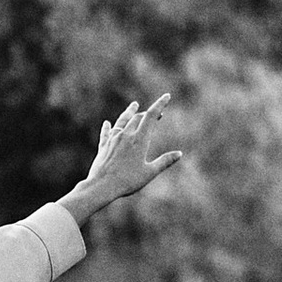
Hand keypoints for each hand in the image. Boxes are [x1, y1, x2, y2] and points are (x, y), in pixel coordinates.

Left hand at [65, 92, 182, 223]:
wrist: (102, 186)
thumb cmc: (128, 181)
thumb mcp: (150, 173)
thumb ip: (164, 162)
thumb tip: (179, 154)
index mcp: (139, 140)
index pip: (151, 116)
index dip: (160, 104)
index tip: (167, 96)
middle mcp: (126, 135)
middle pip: (138, 117)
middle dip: (148, 113)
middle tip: (158, 114)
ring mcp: (113, 140)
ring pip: (122, 121)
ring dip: (129, 112)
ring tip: (134, 105)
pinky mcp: (103, 146)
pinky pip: (106, 133)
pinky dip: (108, 127)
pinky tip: (107, 124)